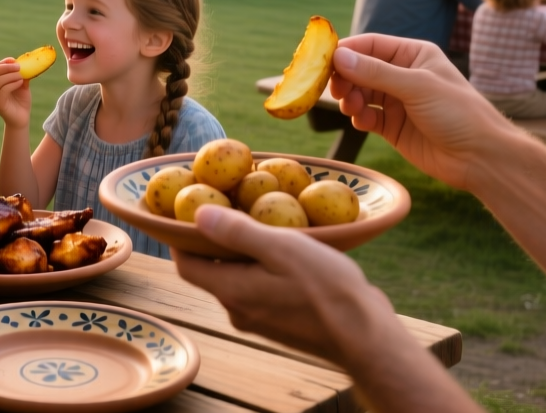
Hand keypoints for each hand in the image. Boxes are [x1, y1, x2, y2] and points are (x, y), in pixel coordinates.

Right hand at [0, 58, 32, 128]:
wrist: (22, 119)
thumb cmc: (21, 102)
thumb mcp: (22, 85)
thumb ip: (21, 75)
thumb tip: (25, 63)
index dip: (4, 62)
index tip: (14, 60)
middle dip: (7, 67)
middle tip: (19, 67)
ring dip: (11, 75)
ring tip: (22, 77)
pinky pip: (3, 90)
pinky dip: (13, 83)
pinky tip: (20, 83)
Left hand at [173, 205, 392, 367]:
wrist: (365, 337)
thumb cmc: (325, 289)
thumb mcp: (280, 248)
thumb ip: (237, 232)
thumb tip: (197, 216)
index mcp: (231, 291)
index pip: (186, 265)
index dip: (179, 239)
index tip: (182, 214)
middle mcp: (239, 310)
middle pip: (210, 272)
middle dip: (212, 242)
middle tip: (224, 209)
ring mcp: (260, 320)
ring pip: (237, 280)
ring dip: (240, 255)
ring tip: (258, 224)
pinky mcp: (281, 324)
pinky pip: (260, 290)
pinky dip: (261, 269)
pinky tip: (283, 252)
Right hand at [327, 35, 523, 191]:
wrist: (480, 158)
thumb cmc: (458, 113)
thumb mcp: (417, 86)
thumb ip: (376, 72)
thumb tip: (338, 56)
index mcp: (413, 55)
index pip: (370, 45)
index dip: (346, 51)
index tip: (323, 61)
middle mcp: (403, 75)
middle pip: (359, 69)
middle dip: (345, 78)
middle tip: (335, 89)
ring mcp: (397, 101)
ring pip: (359, 93)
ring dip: (349, 98)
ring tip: (351, 107)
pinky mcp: (393, 126)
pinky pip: (365, 116)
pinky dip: (359, 117)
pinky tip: (363, 122)